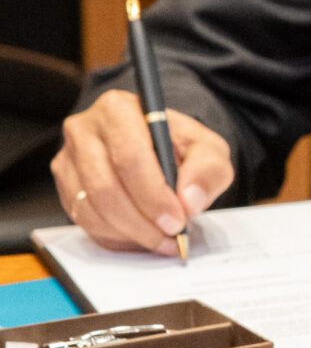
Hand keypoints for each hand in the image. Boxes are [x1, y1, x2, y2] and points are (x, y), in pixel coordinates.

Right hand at [52, 90, 231, 255]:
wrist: (158, 146)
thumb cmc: (180, 146)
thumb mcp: (208, 150)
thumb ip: (208, 170)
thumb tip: (190, 201)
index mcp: (118, 109)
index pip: (129, 157)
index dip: (153, 195)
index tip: (177, 220)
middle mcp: (84, 130)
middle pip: (105, 186)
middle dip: (142, 220)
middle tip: (172, 235)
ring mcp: (68, 159)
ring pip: (91, 207)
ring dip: (130, 232)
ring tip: (163, 239)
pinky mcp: (65, 185)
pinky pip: (84, 219)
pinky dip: (115, 235)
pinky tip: (142, 235)